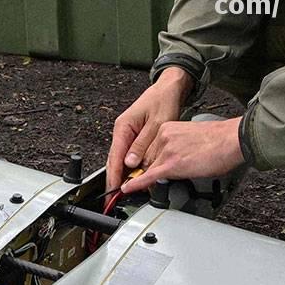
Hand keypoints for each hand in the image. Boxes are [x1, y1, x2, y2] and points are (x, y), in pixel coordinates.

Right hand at [104, 67, 193, 194]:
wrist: (170, 88)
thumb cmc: (163, 100)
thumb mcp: (157, 123)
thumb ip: (143, 144)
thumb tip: (131, 163)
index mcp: (123, 126)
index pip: (114, 156)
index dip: (114, 175)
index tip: (114, 189)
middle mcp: (122, 131)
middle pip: (115, 160)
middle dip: (118, 178)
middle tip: (119, 195)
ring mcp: (128, 134)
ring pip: (123, 159)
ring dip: (126, 174)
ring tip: (130, 189)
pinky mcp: (136, 136)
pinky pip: (132, 155)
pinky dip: (134, 166)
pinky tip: (138, 176)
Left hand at [114, 114, 244, 200]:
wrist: (231, 140)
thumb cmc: (219, 140)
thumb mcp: (191, 137)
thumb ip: (177, 146)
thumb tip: (176, 159)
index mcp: (168, 128)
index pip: (149, 148)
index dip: (148, 162)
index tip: (146, 168)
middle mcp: (163, 137)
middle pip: (146, 159)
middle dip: (148, 171)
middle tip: (154, 180)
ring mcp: (166, 150)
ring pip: (148, 169)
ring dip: (149, 178)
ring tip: (159, 185)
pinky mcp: (170, 164)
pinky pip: (148, 176)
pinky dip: (136, 184)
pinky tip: (128, 188)